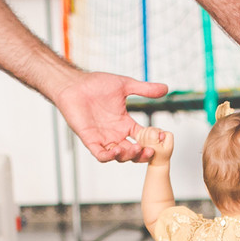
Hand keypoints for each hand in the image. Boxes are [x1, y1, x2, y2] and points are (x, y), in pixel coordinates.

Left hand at [54, 71, 168, 162]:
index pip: (143, 137)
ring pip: (119, 156)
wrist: (74, 84)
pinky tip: (116, 150)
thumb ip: (144, 89)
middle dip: (142, 154)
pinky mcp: (90, 140)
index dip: (152, 140)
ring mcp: (103, 138)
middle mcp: (115, 134)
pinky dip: (109, 156)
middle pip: (133, 152)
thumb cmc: (95, 84)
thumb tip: (165, 89)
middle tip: (150, 150)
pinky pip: (100, 154)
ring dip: (128, 156)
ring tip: (135, 149)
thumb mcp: (125, 85)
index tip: (161, 137)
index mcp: (125, 124)